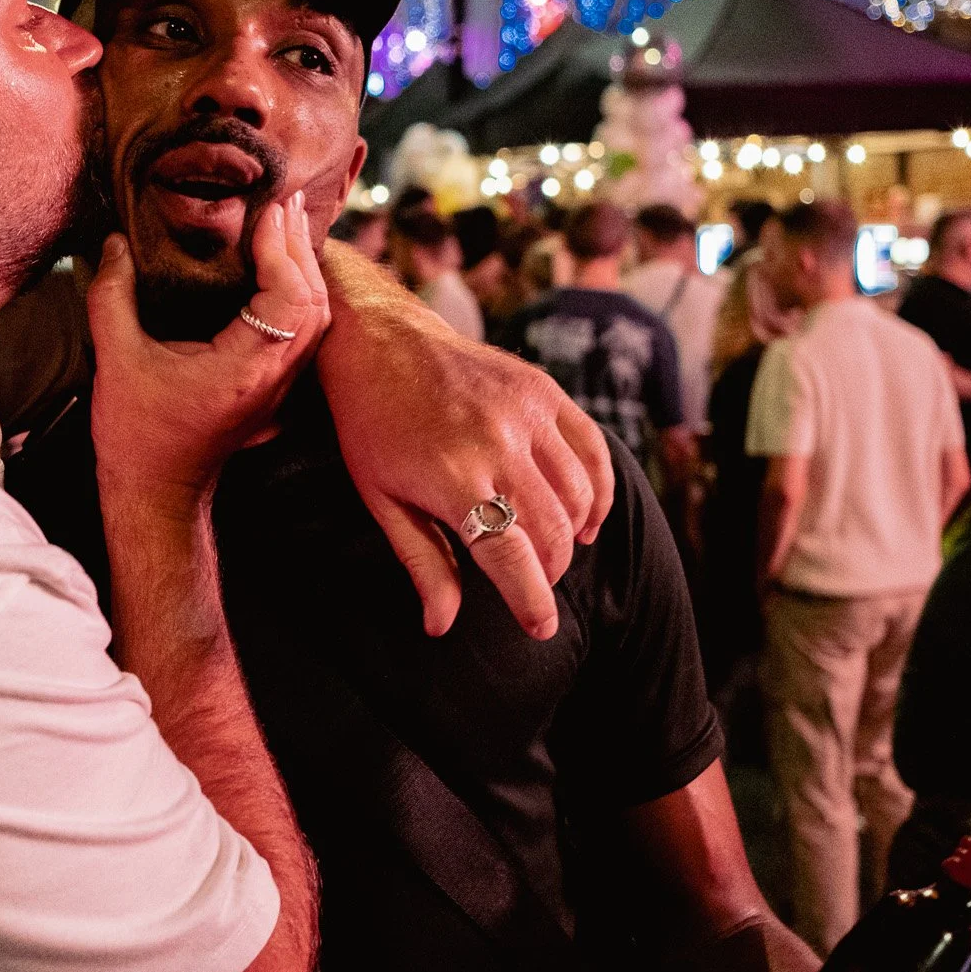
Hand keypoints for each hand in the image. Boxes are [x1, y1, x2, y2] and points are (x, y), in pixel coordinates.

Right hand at [88, 192, 329, 500]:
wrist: (156, 493)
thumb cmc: (137, 435)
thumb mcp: (115, 360)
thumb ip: (112, 296)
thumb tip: (114, 242)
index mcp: (244, 368)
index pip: (289, 298)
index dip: (281, 250)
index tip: (263, 212)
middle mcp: (273, 377)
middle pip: (315, 303)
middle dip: (299, 247)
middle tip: (280, 201)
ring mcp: (278, 385)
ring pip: (317, 317)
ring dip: (303, 268)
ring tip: (283, 224)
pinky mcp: (273, 387)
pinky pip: (304, 331)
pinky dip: (299, 292)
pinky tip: (280, 267)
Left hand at [316, 290, 613, 639]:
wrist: (381, 342)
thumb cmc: (372, 426)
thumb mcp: (381, 499)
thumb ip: (422, 561)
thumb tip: (441, 625)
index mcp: (452, 478)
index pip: (510, 556)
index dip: (531, 601)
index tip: (540, 629)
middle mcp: (497, 445)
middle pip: (551, 532)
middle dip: (549, 572)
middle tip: (534, 585)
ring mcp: (526, 413)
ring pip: (579, 496)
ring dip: (572, 535)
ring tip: (550, 551)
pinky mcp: (544, 391)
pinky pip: (593, 451)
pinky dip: (598, 492)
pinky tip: (583, 516)